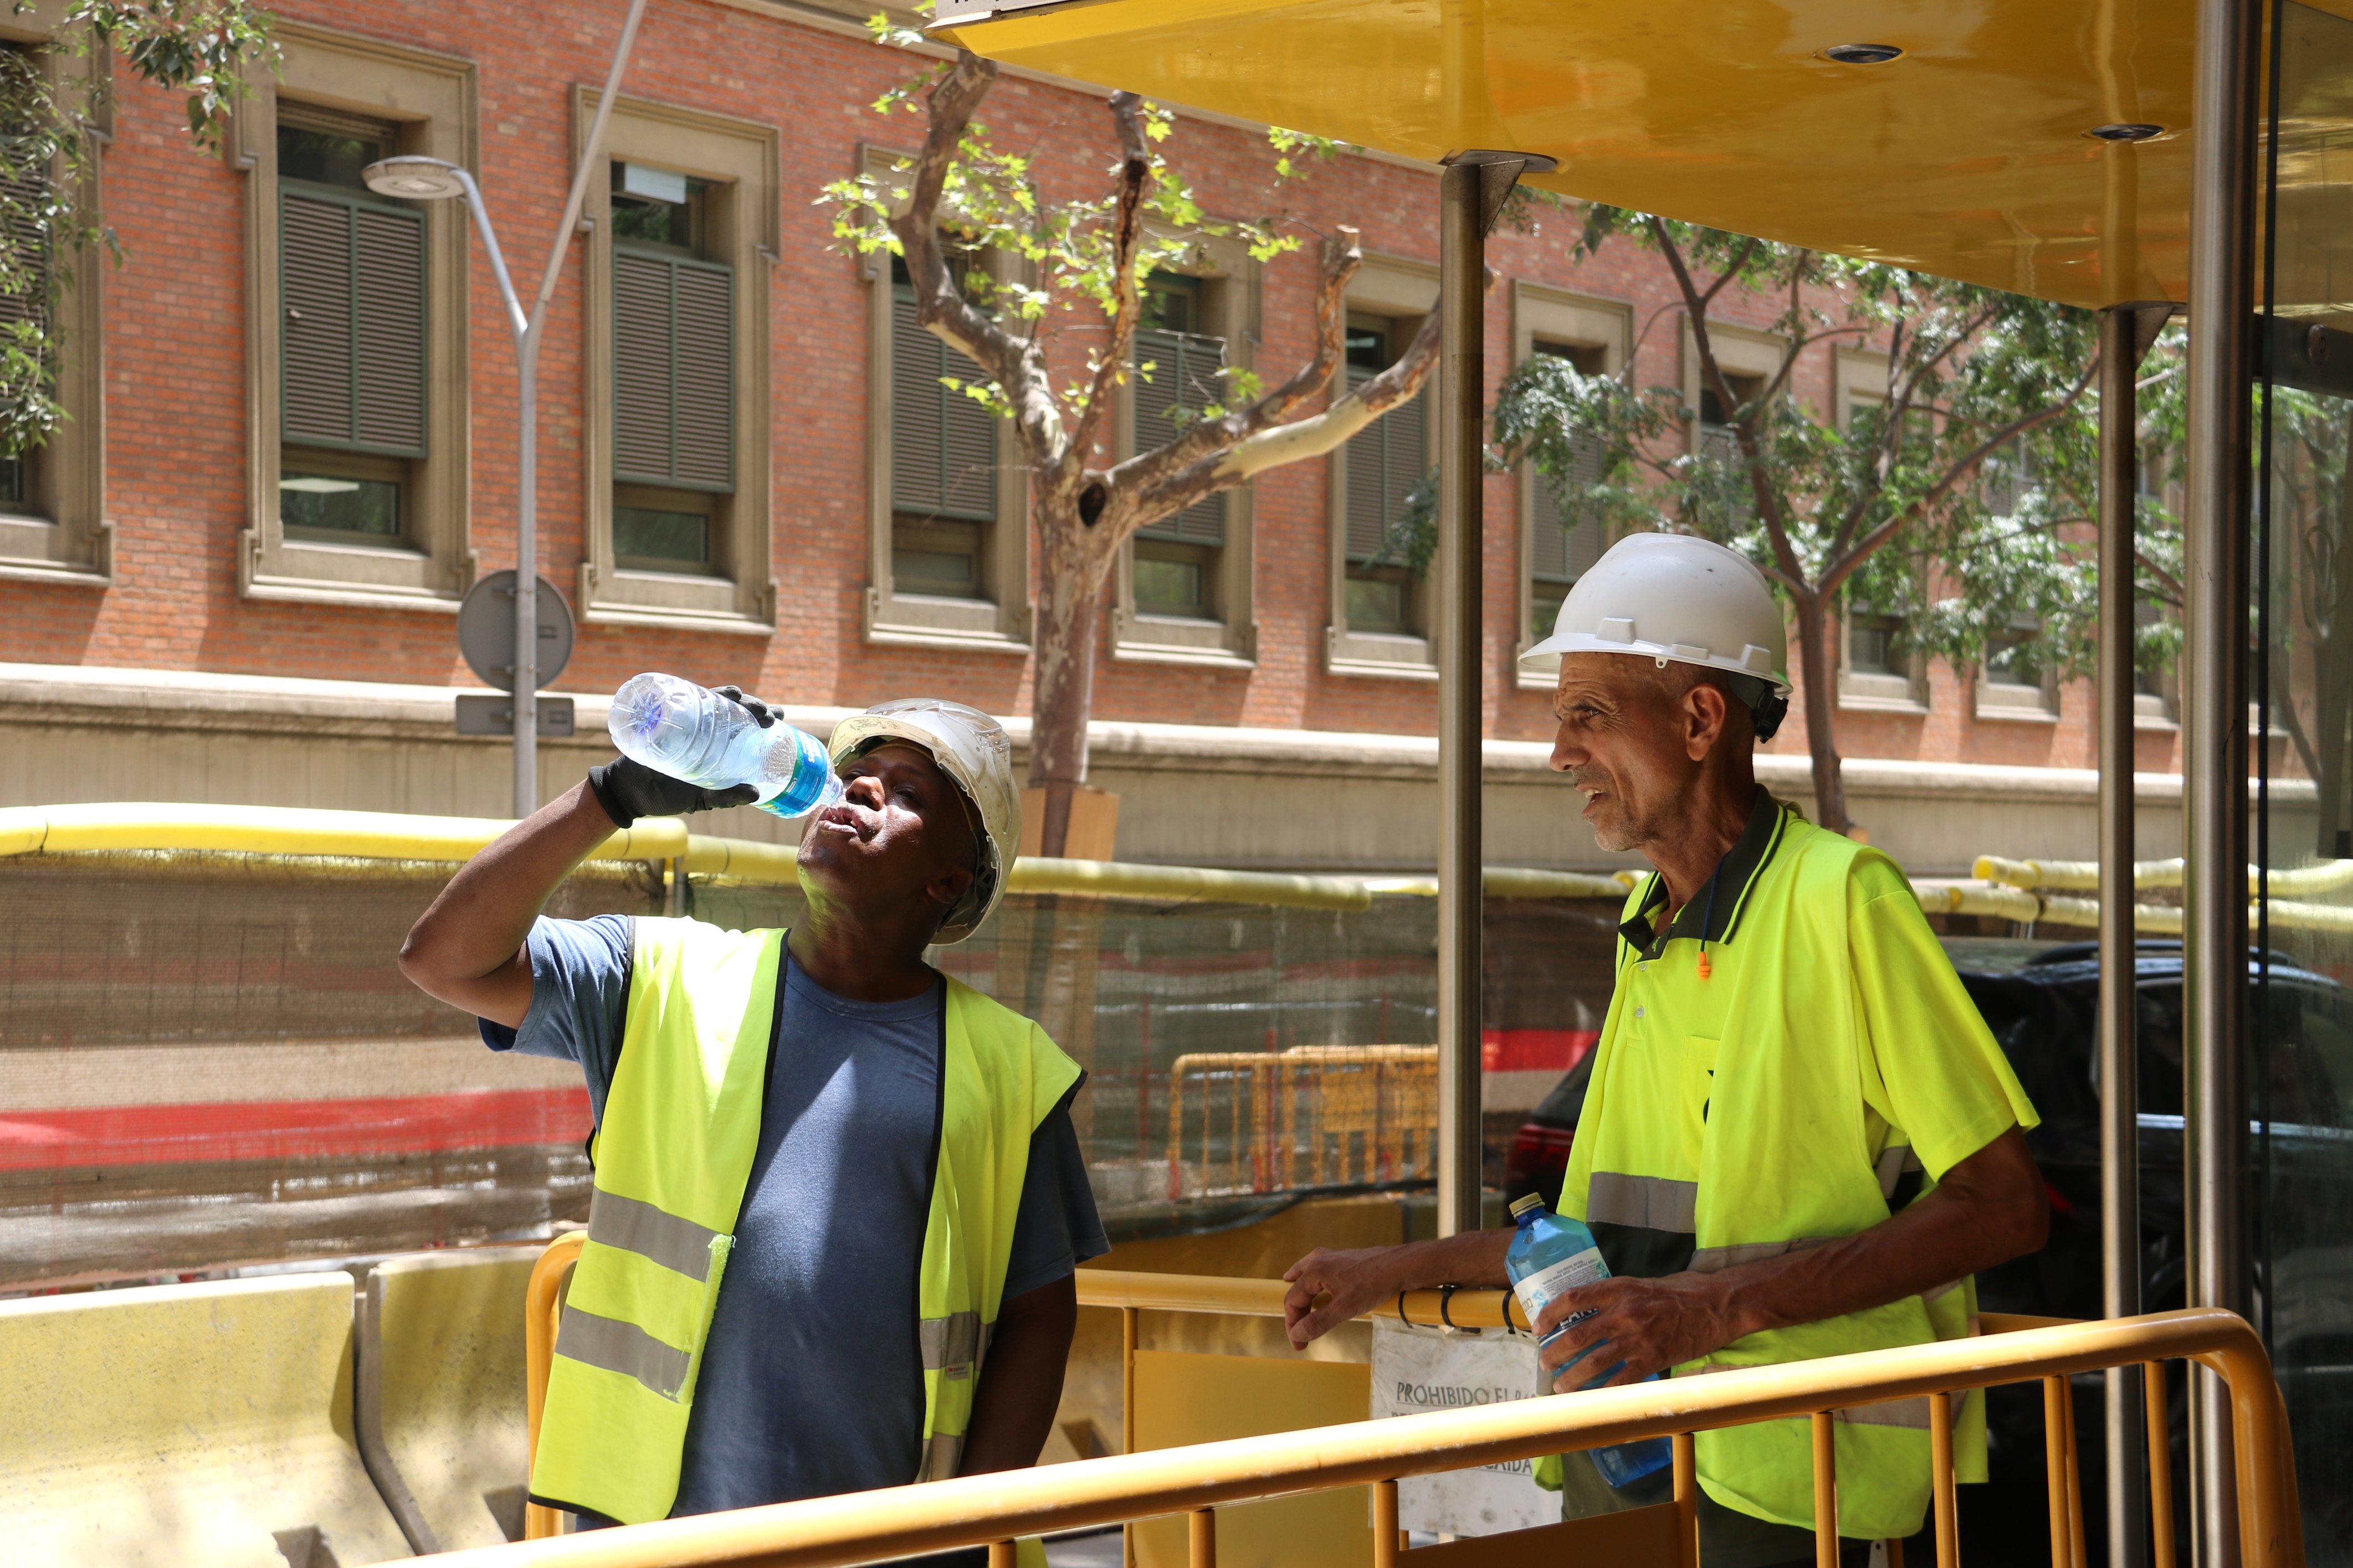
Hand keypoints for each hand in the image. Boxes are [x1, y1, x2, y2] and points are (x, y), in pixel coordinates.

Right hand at [586, 684, 775, 826]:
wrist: (632, 793)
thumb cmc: (669, 795)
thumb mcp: (703, 799)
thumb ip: (727, 797)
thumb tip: (756, 792)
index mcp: (720, 748)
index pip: (747, 728)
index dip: (765, 719)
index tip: (782, 718)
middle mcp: (708, 732)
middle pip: (738, 712)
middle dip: (756, 708)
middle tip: (769, 715)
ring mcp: (690, 723)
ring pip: (719, 702)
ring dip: (739, 699)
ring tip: (751, 702)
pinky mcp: (671, 718)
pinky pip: (692, 700)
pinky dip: (712, 693)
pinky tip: (729, 694)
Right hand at [1282, 1246, 1402, 1347]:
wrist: (1401, 1266)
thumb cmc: (1374, 1284)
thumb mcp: (1344, 1309)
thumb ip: (1318, 1322)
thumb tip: (1297, 1334)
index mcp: (1315, 1270)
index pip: (1292, 1300)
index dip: (1292, 1323)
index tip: (1299, 1342)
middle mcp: (1320, 1259)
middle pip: (1297, 1287)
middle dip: (1296, 1312)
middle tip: (1300, 1332)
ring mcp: (1332, 1256)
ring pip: (1306, 1274)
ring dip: (1301, 1292)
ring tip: (1297, 1304)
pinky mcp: (1344, 1258)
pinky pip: (1320, 1271)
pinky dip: (1314, 1283)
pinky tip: (1320, 1289)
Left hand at [1532, 1272, 1738, 1390]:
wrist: (1717, 1304)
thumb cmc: (1681, 1291)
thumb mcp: (1641, 1284)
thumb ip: (1615, 1296)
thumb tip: (1587, 1310)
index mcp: (1619, 1288)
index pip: (1573, 1298)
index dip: (1550, 1314)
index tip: (1538, 1328)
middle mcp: (1624, 1312)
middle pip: (1577, 1335)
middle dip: (1555, 1352)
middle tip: (1545, 1363)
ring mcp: (1638, 1338)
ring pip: (1594, 1362)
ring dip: (1573, 1377)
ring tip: (1561, 1386)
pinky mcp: (1654, 1359)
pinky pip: (1622, 1380)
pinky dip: (1605, 1392)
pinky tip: (1593, 1399)